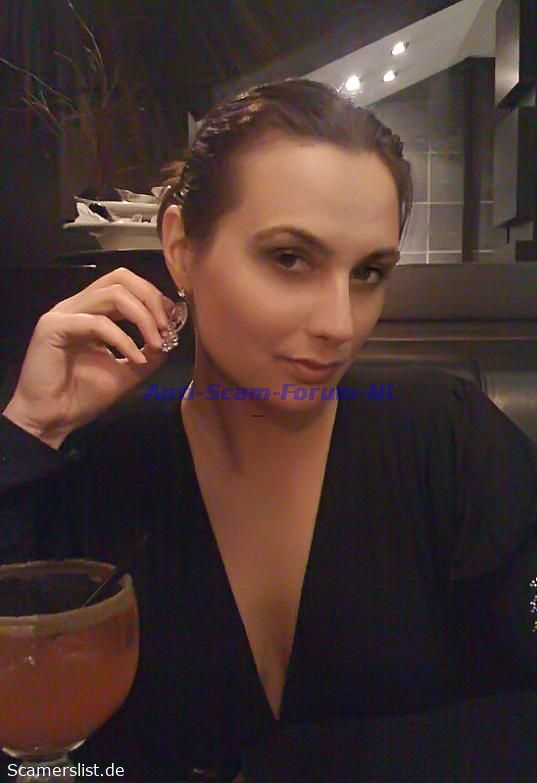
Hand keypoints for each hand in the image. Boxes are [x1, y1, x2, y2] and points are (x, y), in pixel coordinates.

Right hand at [2, 267, 174, 447]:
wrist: (51, 420)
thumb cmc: (82, 397)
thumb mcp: (127, 372)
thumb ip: (149, 354)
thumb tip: (170, 337)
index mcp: (92, 311)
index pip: (126, 285)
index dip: (153, 297)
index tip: (173, 320)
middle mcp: (78, 306)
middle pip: (121, 278)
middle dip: (151, 298)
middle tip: (166, 326)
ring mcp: (64, 313)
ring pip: (113, 294)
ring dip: (143, 317)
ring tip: (156, 342)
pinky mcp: (53, 326)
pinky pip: (98, 322)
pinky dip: (123, 339)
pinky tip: (135, 359)